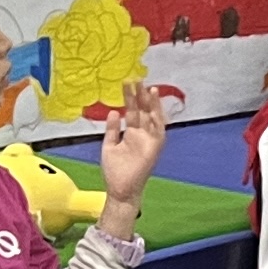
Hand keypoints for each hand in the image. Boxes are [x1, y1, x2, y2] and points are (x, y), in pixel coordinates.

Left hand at [96, 82, 166, 204]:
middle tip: (137, 79)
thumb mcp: (109, 146)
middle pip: (142, 111)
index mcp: (131, 134)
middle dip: (140, 96)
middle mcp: (142, 135)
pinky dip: (157, 119)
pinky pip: (158, 130)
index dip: (130, 98)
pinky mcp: (154, 148)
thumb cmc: (114, 171)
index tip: (127, 83)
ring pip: (152, 118)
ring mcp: (149, 140)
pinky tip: (153, 107)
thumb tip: (113, 112)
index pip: (132, 111)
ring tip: (149, 88)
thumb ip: (112, 129)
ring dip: (151, 104)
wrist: (120, 190)